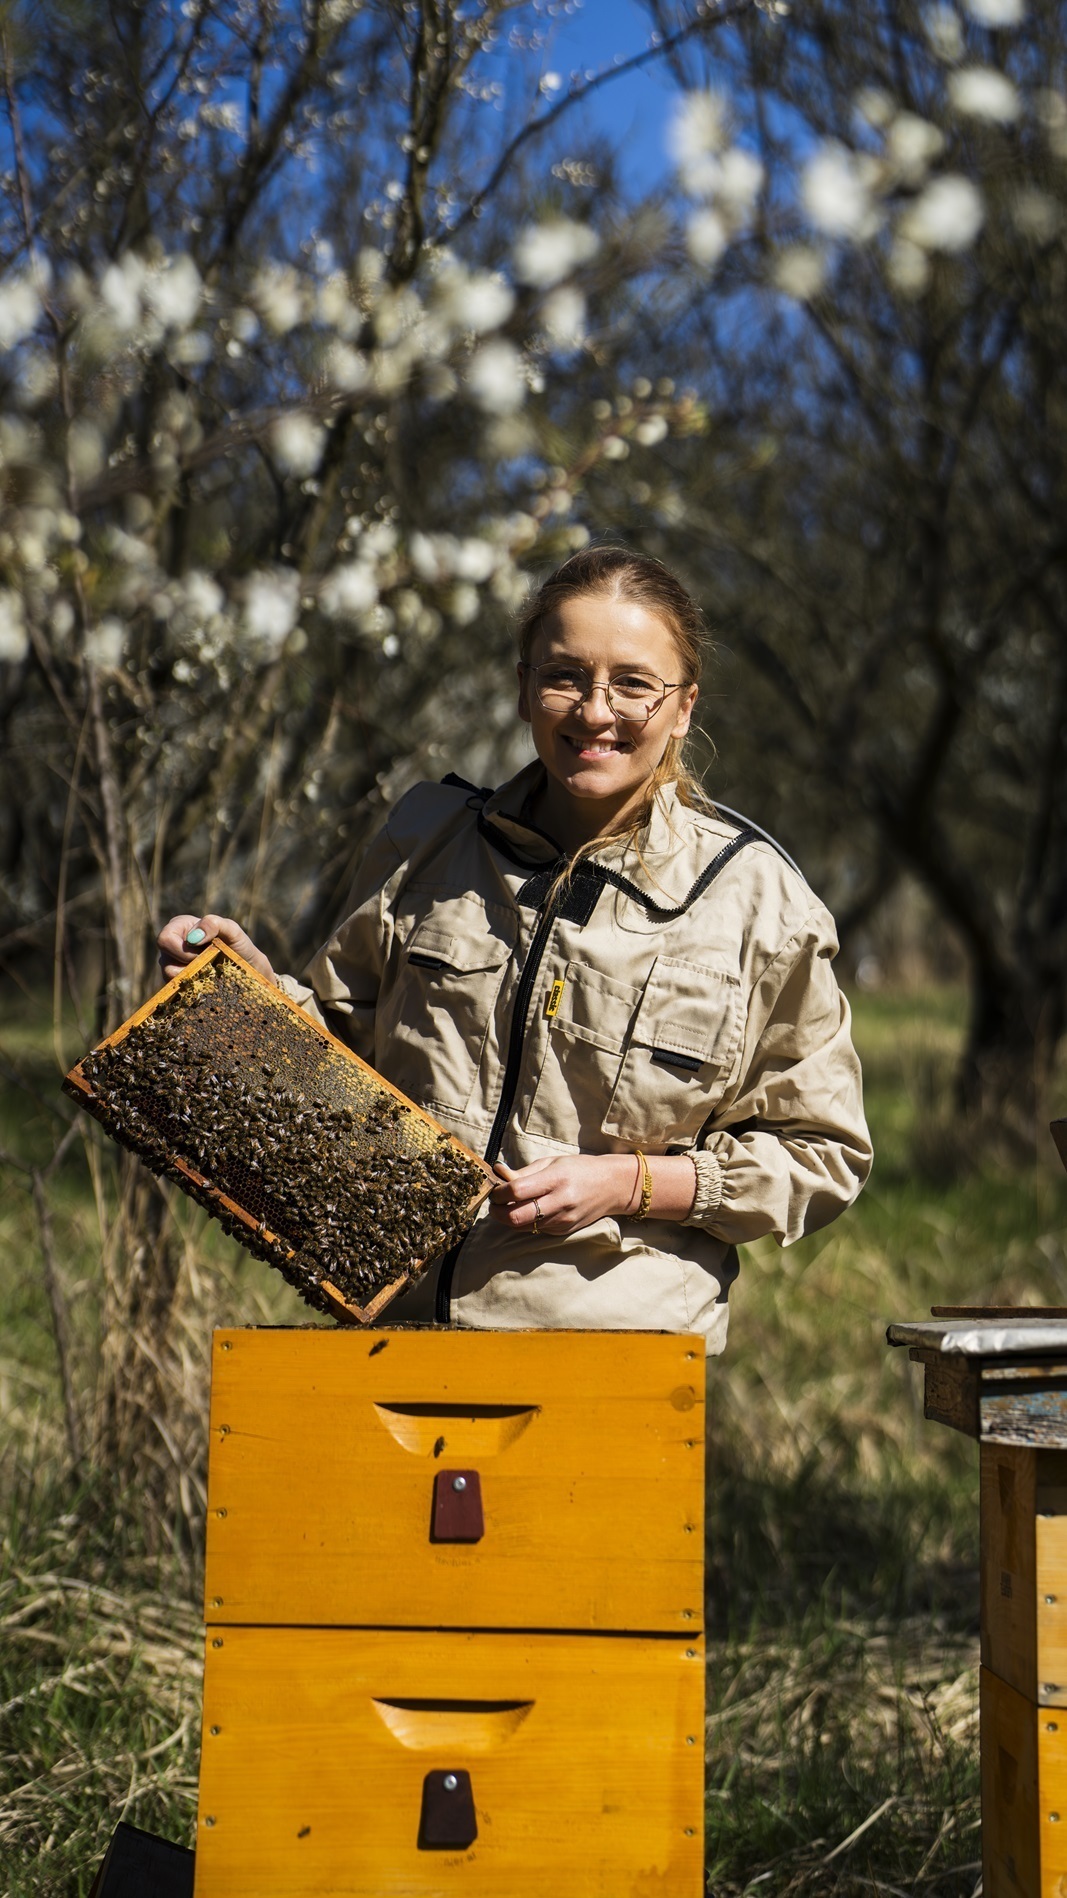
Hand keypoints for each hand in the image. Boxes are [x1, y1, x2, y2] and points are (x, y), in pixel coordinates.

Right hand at [157, 913, 276, 984]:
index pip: (165, 939)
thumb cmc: (240, 947)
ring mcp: (175, 969)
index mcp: (180, 929)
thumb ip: (214, 924)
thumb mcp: (233, 931)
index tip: (202, 953)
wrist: (251, 974)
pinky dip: (194, 990)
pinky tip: (207, 985)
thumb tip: (193, 937)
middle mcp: (174, 949)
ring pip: (170, 979)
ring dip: (193, 978)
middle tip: (208, 965)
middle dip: (188, 966)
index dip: (182, 950)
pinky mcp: (182, 986)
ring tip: (210, 974)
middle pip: (164, 962)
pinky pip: (178, 993)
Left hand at [487, 1154, 642, 1237]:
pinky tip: (528, 1211)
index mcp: (556, 1179)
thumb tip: (497, 1172)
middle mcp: (559, 1202)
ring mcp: (562, 1220)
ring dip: (509, 1218)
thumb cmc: (579, 1169)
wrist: (612, 1186)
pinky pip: (535, 1230)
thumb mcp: (552, 1162)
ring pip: (522, 1227)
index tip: (495, 1189)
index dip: (499, 1192)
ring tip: (510, 1205)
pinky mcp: (563, 1231)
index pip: (516, 1191)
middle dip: (497, 1212)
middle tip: (496, 1203)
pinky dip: (525, 1222)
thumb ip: (523, 1172)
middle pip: (515, 1217)